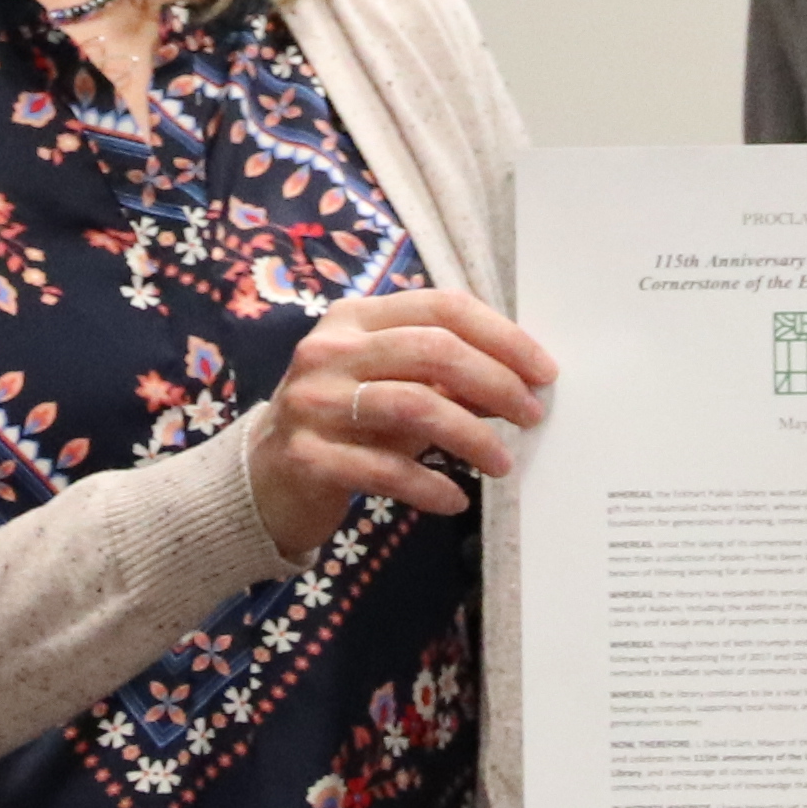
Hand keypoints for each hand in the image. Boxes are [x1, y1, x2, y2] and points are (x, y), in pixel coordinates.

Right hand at [248, 286, 559, 562]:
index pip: (442, 307)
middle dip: (495, 382)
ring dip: (472, 436)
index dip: (502, 336)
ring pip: (415, 405)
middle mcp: (330, 350)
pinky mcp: (308, 457)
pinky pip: (386, 469)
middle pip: (433, 350)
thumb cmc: (343, 423)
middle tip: (530, 416)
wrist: (263, 478)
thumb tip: (521, 382)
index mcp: (354, 317)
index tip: (543, 371)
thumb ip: (445, 378)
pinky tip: (455, 500)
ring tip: (502, 462)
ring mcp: (313, 402)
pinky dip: (430, 485)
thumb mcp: (392, 387)